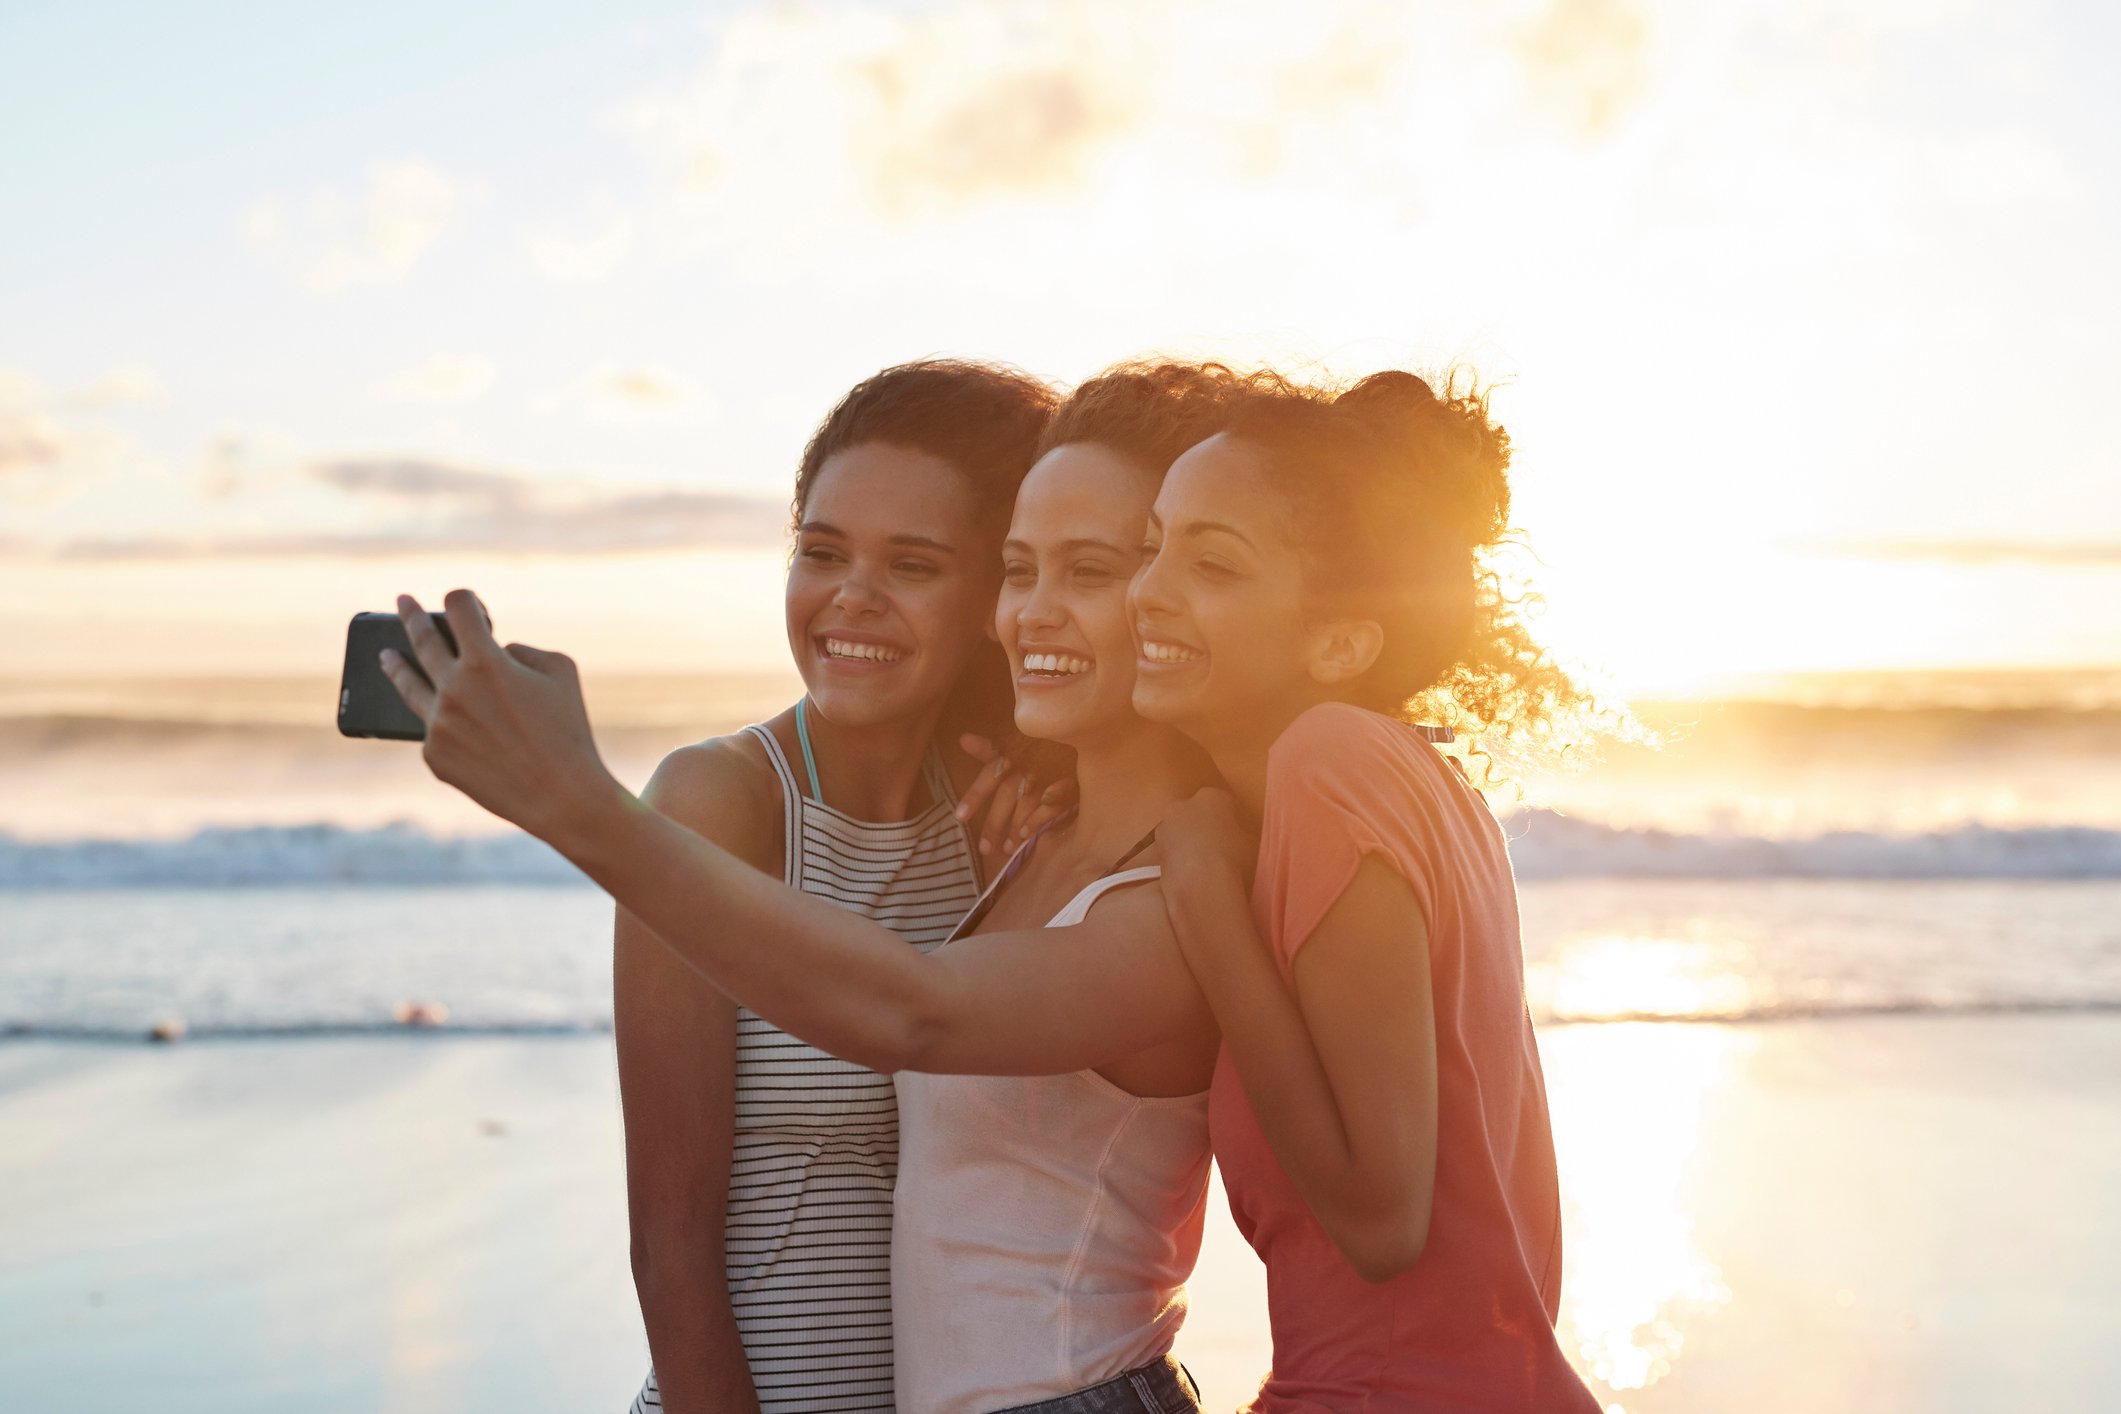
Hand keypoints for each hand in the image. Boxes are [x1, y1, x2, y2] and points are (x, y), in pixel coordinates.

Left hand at [379, 589, 624, 848]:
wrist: (561, 796)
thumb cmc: (569, 731)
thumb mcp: (561, 673)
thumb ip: (522, 652)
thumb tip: (495, 654)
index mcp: (485, 662)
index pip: (460, 609)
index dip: (463, 599)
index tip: (462, 600)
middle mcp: (453, 690)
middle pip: (423, 639)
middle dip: (412, 616)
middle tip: (402, 601)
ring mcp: (438, 725)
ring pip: (408, 686)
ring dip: (396, 665)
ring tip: (385, 655)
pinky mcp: (434, 756)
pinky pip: (433, 730)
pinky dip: (445, 723)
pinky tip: (450, 724)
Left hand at [954, 733, 1077, 861]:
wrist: (1079, 733)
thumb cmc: (1040, 742)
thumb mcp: (1015, 741)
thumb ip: (989, 748)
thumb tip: (963, 739)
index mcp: (1014, 751)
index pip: (990, 773)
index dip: (975, 795)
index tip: (959, 818)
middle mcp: (1029, 762)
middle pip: (1008, 794)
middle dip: (994, 823)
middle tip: (984, 849)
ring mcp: (1051, 772)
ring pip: (1028, 802)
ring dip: (1015, 826)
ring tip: (1007, 849)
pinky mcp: (1070, 782)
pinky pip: (1053, 804)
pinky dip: (1039, 819)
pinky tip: (1029, 835)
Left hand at [1158, 787, 1257, 891]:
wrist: (1201, 884)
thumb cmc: (1233, 857)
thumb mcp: (1250, 842)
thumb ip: (1240, 833)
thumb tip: (1237, 838)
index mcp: (1211, 796)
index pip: (1221, 802)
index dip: (1228, 818)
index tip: (1234, 833)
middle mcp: (1183, 805)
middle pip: (1194, 813)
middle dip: (1202, 825)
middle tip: (1217, 847)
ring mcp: (1164, 827)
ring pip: (1178, 831)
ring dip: (1186, 841)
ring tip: (1202, 865)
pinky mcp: (1154, 850)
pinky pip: (1169, 851)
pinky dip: (1176, 859)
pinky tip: (1189, 874)